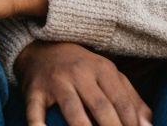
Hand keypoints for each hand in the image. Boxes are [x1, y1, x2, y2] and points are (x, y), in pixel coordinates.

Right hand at [14, 41, 150, 125]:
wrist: (41, 48)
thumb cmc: (82, 69)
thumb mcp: (108, 75)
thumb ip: (131, 99)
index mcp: (102, 68)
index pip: (122, 103)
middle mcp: (79, 72)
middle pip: (101, 108)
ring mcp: (56, 81)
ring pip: (73, 112)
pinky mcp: (35, 90)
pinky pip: (36, 110)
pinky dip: (38, 125)